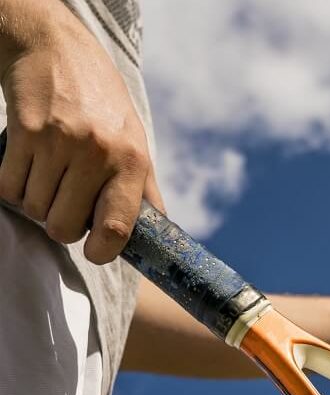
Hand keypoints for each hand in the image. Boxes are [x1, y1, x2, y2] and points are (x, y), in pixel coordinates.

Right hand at [0, 0, 152, 263]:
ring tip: (49, 177)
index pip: (119, 226)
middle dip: (61, 224)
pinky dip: (12, 186)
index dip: (102, 251)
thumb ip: (143, 189)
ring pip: (34, 209)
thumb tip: (156, 234)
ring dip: (36, 202)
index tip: (95, 251)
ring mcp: (59, 143)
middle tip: (66, 203)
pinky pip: (8, 187)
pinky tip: (26, 167)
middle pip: (65, 226)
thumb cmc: (101, 101)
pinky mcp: (24, 133)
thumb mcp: (135, 139)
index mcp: (132, 159)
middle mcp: (98, 153)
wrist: (55, 50)